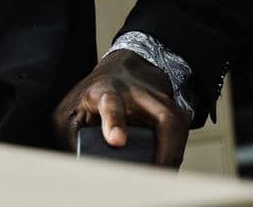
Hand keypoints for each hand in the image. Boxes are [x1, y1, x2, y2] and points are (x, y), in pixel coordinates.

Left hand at [52, 51, 188, 167]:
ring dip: (171, 159)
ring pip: (176, 130)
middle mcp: (138, 95)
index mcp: (106, 92)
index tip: (116, 141)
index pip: (111, 103)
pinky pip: (181, 140)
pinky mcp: (176, 114)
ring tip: (158, 180)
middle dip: (164, 150)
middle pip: (161, 117)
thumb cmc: (93, 98)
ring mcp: (161, 103)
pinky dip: (174, 159)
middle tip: (154, 176)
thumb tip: (79, 170)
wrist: (122, 72)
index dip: (114, 122)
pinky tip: (165, 173)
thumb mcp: (71, 110)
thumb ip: (72, 137)